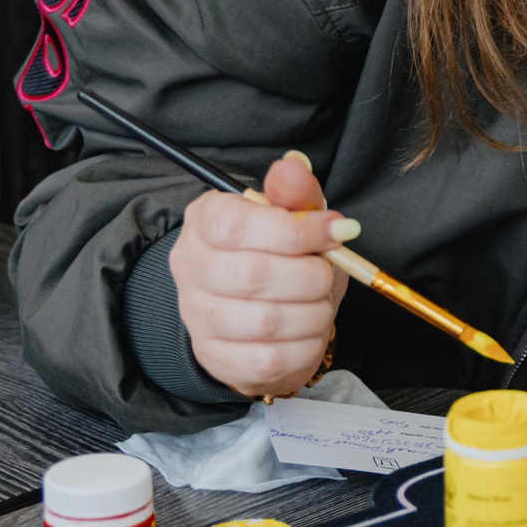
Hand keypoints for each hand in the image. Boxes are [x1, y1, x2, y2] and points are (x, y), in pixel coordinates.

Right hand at [171, 153, 352, 399]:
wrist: (265, 314)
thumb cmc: (282, 257)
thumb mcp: (294, 218)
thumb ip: (296, 193)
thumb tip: (293, 166)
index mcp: (205, 221)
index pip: (238, 225)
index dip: (296, 230)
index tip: (336, 232)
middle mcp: (191, 267)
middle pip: (253, 275)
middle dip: (311, 275)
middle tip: (329, 273)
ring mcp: (198, 317)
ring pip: (264, 321)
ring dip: (313, 312)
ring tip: (320, 302)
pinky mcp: (216, 358)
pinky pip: (269, 359)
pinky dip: (305, 346)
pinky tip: (310, 331)